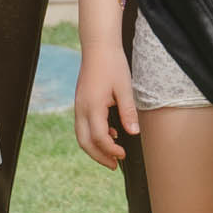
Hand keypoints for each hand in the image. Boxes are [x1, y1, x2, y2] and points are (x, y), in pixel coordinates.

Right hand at [70, 44, 138, 167]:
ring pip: (81, 136)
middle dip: (99, 157)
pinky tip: (110, 134)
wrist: (98, 47)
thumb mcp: (124, 88)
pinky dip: (93, 136)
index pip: (99, 138)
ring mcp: (79, 106)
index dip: (111, 150)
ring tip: (112, 155)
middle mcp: (81, 109)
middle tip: (114, 165)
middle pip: (85, 142)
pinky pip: (83, 126)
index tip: (123, 154)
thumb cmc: (112, 64)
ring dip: (95, 148)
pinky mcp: (81, 103)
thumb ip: (128, 112)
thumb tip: (134, 132)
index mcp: (92, 107)